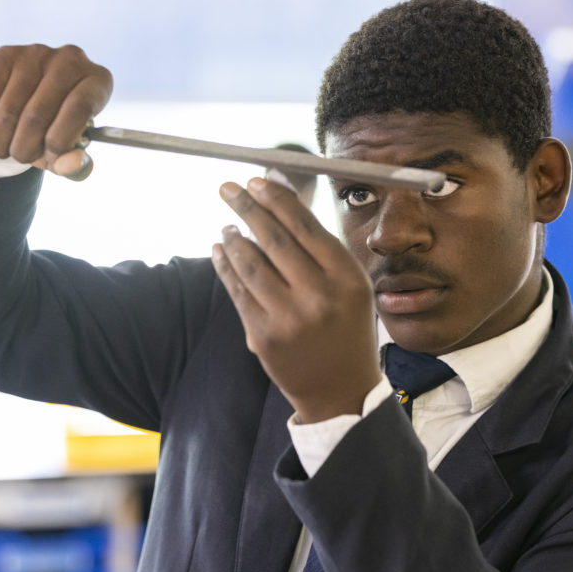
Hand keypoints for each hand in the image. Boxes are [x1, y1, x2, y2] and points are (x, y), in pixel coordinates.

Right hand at [0, 44, 112, 178]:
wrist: (17, 102)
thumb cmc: (50, 128)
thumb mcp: (63, 149)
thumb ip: (72, 162)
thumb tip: (75, 164)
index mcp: (97, 80)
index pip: (79, 107)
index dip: (60, 139)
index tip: (49, 156)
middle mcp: (70, 59)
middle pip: (39, 113)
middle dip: (24, 147)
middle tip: (19, 157)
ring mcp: (35, 53)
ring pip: (9, 110)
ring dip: (0, 142)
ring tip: (0, 150)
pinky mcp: (2, 54)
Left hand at [212, 177, 381, 423]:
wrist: (341, 392)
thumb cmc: (346, 329)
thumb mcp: (351, 287)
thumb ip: (320, 249)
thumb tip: (282, 200)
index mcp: (346, 279)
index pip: (305, 226)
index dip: (277, 199)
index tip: (257, 180)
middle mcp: (318, 297)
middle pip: (273, 239)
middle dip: (247, 207)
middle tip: (228, 188)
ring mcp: (287, 318)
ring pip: (250, 264)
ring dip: (234, 237)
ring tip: (227, 224)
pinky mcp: (262, 336)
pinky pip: (237, 292)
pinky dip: (226, 266)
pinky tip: (221, 250)